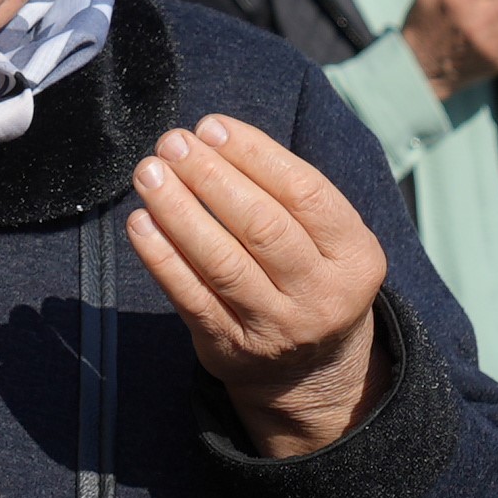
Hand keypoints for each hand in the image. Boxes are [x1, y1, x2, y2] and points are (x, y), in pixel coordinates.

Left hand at [126, 117, 389, 459]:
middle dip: (211, 177)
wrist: (310, 371)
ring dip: (179, 211)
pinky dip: (161, 257)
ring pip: (222, 262)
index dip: (254, 154)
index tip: (211, 126)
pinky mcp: (230, 346)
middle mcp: (321, 294)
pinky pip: (190, 296)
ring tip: (149, 173)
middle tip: (173, 142)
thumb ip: (287, 195)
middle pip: (261, 226)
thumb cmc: (309, 277)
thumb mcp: (331, 242)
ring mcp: (275, 326)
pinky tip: (140, 222)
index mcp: (356, 256)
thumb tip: (213, 138)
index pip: (305, 192)